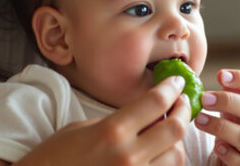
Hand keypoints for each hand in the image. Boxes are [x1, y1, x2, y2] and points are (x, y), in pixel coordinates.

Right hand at [15, 76, 191, 165]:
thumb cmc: (55, 157)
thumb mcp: (83, 128)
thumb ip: (118, 122)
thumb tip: (146, 115)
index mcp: (112, 131)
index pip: (156, 102)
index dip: (172, 88)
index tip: (177, 82)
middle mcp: (127, 155)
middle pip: (174, 128)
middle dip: (184, 111)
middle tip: (183, 103)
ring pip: (176, 156)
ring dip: (176, 141)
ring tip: (169, 130)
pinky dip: (166, 162)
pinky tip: (159, 153)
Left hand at [194, 70, 239, 164]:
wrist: (230, 165)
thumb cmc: (228, 133)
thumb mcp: (228, 112)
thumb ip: (225, 94)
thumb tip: (220, 75)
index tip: (220, 75)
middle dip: (226, 101)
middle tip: (204, 98)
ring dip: (219, 127)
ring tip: (199, 120)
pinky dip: (228, 153)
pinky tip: (216, 146)